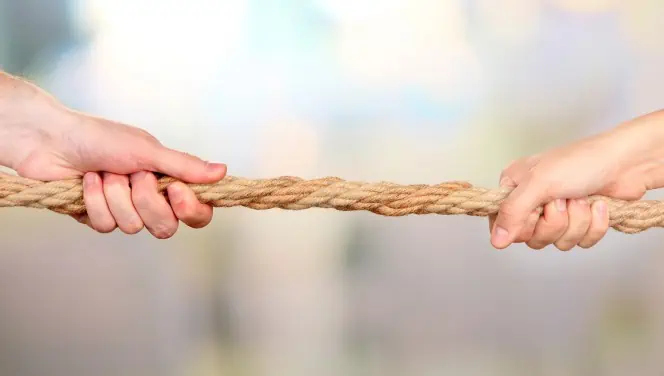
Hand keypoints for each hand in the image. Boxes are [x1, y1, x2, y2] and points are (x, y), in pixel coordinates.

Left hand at [0, 72, 225, 237]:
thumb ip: (185, 166)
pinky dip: (94, 201)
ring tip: (104, 172)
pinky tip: (87, 182)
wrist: (51, 139)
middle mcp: (150, 199)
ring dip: (115, 196)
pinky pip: (105, 226)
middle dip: (145, 200)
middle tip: (133, 175)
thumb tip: (222, 171)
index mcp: (168, 181)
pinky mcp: (97, 217)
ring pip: (133, 226)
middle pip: (166, 227)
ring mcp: (124, 210)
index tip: (174, 189)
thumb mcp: (148, 150)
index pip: (197, 214)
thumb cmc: (101, 137)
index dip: (190, 209)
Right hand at [489, 110, 663, 249]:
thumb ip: (513, 212)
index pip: (502, 225)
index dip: (522, 225)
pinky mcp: (580, 222)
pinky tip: (598, 206)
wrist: (627, 162)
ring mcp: (557, 213)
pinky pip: (580, 242)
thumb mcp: (538, 184)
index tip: (535, 211)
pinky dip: (593, 226)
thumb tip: (495, 241)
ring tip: (581, 198)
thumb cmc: (581, 162)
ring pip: (557, 242)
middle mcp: (532, 201)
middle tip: (562, 200)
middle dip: (554, 222)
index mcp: (514, 187)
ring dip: (576, 222)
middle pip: (532, 238)